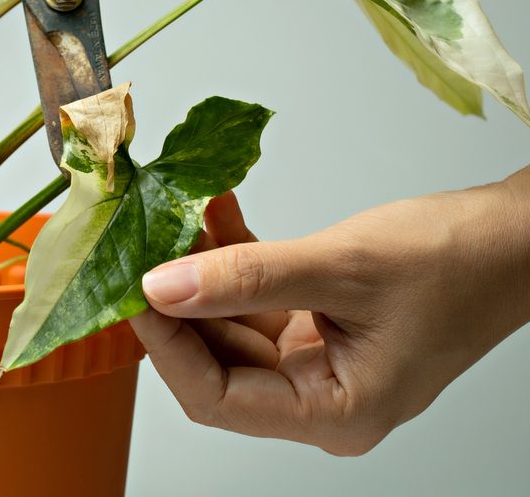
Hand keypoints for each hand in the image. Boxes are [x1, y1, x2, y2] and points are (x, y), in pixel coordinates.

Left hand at [130, 171, 529, 454]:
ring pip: (229, 320)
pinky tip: (213, 211)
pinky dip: (233, 254)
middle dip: (177, 299)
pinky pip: (255, 292)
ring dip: (201, 268)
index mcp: (333, 412)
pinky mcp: (316, 320)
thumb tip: (162, 286)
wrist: (515, 239)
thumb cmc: (458, 264)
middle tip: (142, 245)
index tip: (132, 289)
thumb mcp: (342, 267)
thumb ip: (247, 277)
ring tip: (174, 215)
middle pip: (216, 358)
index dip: (165, 344)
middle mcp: (318, 395)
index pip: (215, 396)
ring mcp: (315, 357)